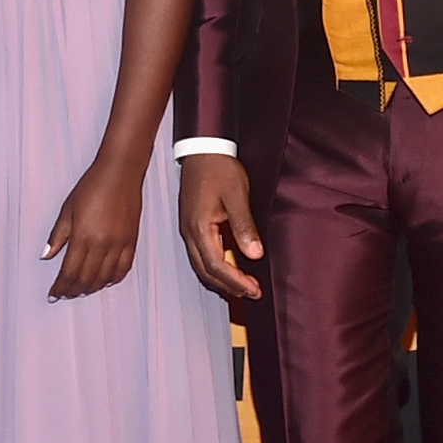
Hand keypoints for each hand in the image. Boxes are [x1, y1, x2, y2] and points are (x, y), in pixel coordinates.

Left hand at [43, 153, 142, 299]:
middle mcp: (103, 244)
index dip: (61, 286)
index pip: (69, 272)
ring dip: (92, 287)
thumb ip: (57, 236)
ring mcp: (120, 244)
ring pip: (105, 277)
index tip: (54, 293)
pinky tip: (104, 281)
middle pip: (86, 278)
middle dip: (73, 290)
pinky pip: (123, 268)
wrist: (120, 173)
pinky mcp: (132, 241)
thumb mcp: (67, 209)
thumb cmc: (92, 186)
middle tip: (65, 294)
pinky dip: (113, 279)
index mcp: (83, 236)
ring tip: (81, 290)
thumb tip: (46, 256)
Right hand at [178, 152, 263, 302]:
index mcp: (200, 228)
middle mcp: (189, 233)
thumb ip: (244, 226)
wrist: (202, 150)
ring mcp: (188, 230)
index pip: (217, 266)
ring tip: (241, 286)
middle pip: (206, 272)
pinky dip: (214, 267)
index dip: (236, 281)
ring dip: (221, 279)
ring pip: (201, 266)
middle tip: (252, 292)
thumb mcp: (237, 196)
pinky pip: (200, 255)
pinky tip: (228, 267)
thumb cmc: (219, 168)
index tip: (254, 289)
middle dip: (229, 286)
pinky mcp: (191, 225)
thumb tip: (254, 254)